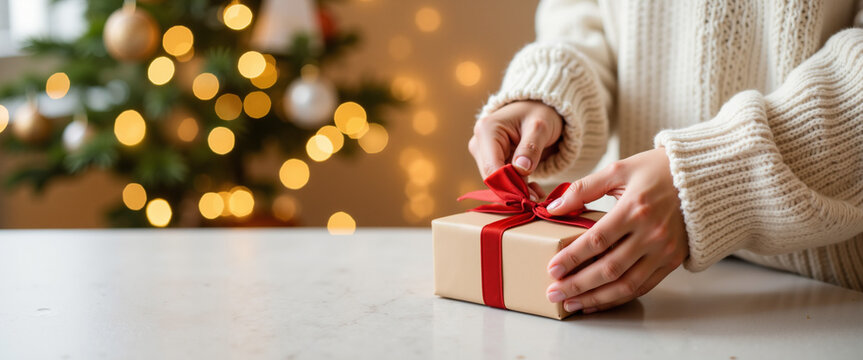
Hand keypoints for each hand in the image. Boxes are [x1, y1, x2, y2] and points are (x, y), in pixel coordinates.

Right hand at [468, 100, 563, 198]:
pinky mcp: (491, 161)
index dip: (508, 186)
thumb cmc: (539, 113)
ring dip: (516, 190)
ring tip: (537, 193)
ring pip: (496, 181)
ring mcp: (483, 153)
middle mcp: (479, 143)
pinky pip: (501, 180)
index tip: (529, 197)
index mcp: (486, 131)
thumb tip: (521, 170)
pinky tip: (533, 189)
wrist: (537, 108)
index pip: (492, 168)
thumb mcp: (540, 127)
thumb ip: (531, 148)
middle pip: (491, 177)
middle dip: (513, 190)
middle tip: (536, 197)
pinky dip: (517, 187)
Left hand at [544, 148, 688, 313]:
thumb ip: (583, 189)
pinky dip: (619, 298)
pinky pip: (643, 287)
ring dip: (596, 298)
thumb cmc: (657, 170)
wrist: (703, 177)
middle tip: (554, 293)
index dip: (572, 258)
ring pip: (626, 285)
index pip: (596, 241)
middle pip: (609, 269)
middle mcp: (652, 234)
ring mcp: (664, 250)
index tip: (552, 270)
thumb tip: (553, 209)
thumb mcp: (618, 170)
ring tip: (571, 304)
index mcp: (635, 209)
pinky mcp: (672, 261)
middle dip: (578, 285)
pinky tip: (598, 301)